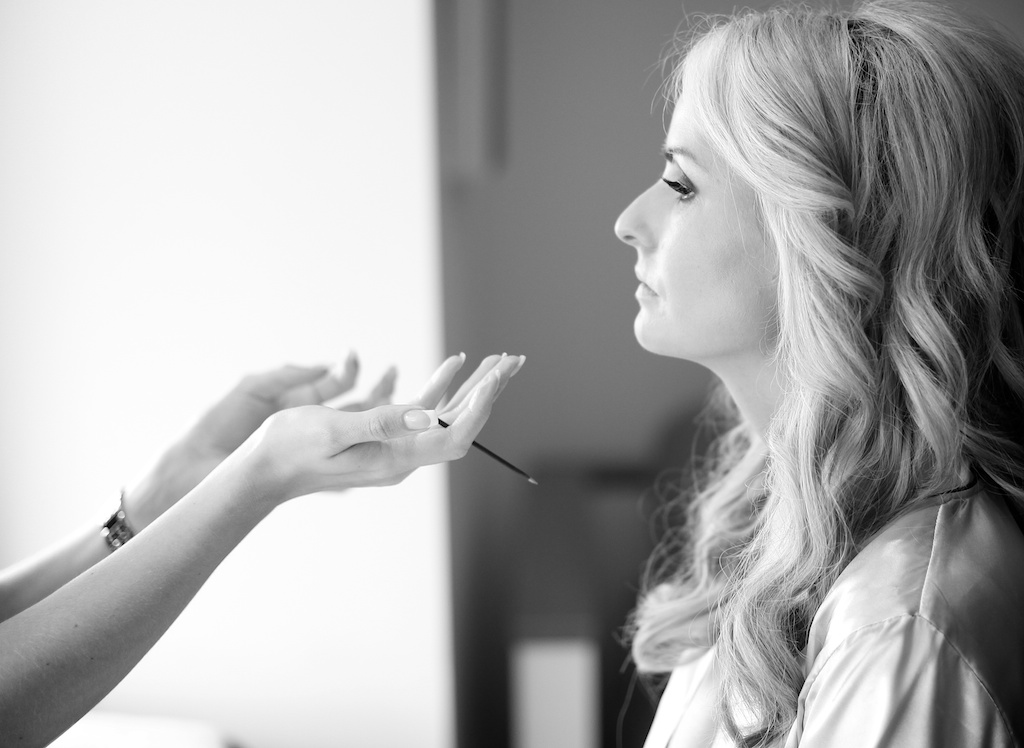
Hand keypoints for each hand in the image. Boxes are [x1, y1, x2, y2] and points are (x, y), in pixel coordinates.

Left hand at [125, 354, 395, 528]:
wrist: (195, 470)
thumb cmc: (217, 426)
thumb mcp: (253, 388)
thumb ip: (288, 375)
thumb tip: (326, 367)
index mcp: (295, 402)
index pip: (334, 385)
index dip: (349, 372)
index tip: (355, 357)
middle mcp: (312, 427)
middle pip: (357, 408)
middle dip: (379, 392)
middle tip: (394, 375)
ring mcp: (317, 452)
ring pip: (360, 435)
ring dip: (380, 421)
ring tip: (398, 407)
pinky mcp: (316, 477)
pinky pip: (350, 467)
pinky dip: (368, 458)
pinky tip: (381, 452)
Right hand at [229, 353, 524, 506]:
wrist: (262, 470)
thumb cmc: (289, 449)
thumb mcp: (332, 429)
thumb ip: (380, 422)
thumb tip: (430, 417)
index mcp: (395, 459)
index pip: (454, 436)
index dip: (480, 408)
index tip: (496, 378)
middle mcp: (403, 456)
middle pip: (460, 424)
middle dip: (488, 391)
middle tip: (513, 360)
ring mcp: (395, 447)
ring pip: (447, 417)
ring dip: (472, 388)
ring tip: (497, 361)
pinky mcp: (384, 437)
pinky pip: (424, 413)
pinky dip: (443, 388)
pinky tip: (456, 365)